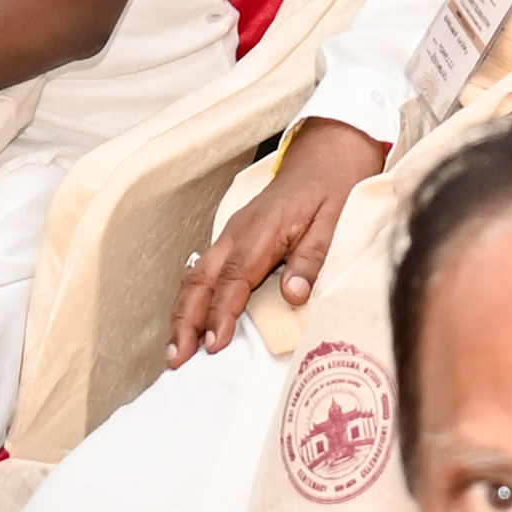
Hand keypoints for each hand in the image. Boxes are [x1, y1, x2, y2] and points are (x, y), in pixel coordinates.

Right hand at [173, 119, 383, 361]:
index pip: (233, 279)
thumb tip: (292, 294)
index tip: (214, 346)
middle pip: (200, 281)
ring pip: (196, 277)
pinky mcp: (235, 239)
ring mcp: (232, 235)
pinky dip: (193, 299)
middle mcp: (238, 234)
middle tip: (178, 358)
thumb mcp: (335, 221)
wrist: (328, 153)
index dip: (220, 315)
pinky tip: (191, 323)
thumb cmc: (333, 186)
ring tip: (176, 350)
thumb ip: (312, 258)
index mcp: (261, 232)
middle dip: (185, 320)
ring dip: (183, 313)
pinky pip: (205, 271)